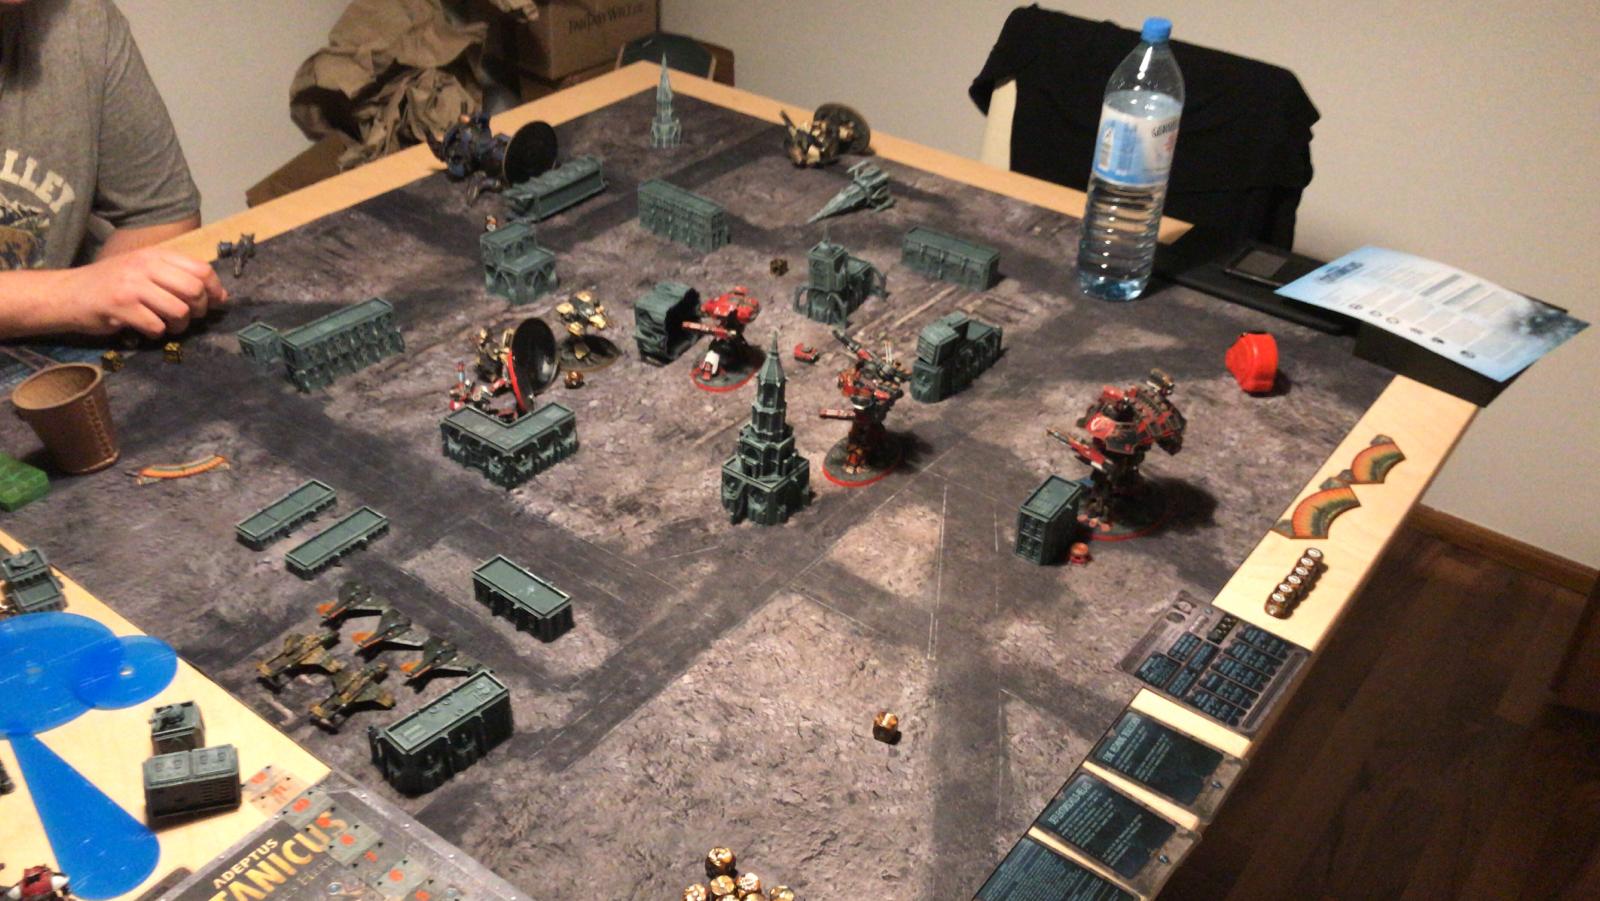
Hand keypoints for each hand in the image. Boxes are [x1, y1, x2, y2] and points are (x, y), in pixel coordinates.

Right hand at [56, 247, 227, 337]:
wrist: (68, 293)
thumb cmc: (112, 283)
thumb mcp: (144, 269)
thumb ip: (177, 276)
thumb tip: (219, 294)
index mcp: (155, 255)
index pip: (201, 269)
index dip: (215, 289)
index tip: (215, 302)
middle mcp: (145, 266)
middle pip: (194, 290)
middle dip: (199, 310)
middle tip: (189, 317)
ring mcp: (132, 286)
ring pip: (179, 310)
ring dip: (179, 325)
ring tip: (168, 325)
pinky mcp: (121, 307)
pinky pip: (156, 326)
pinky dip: (157, 333)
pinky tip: (148, 329)